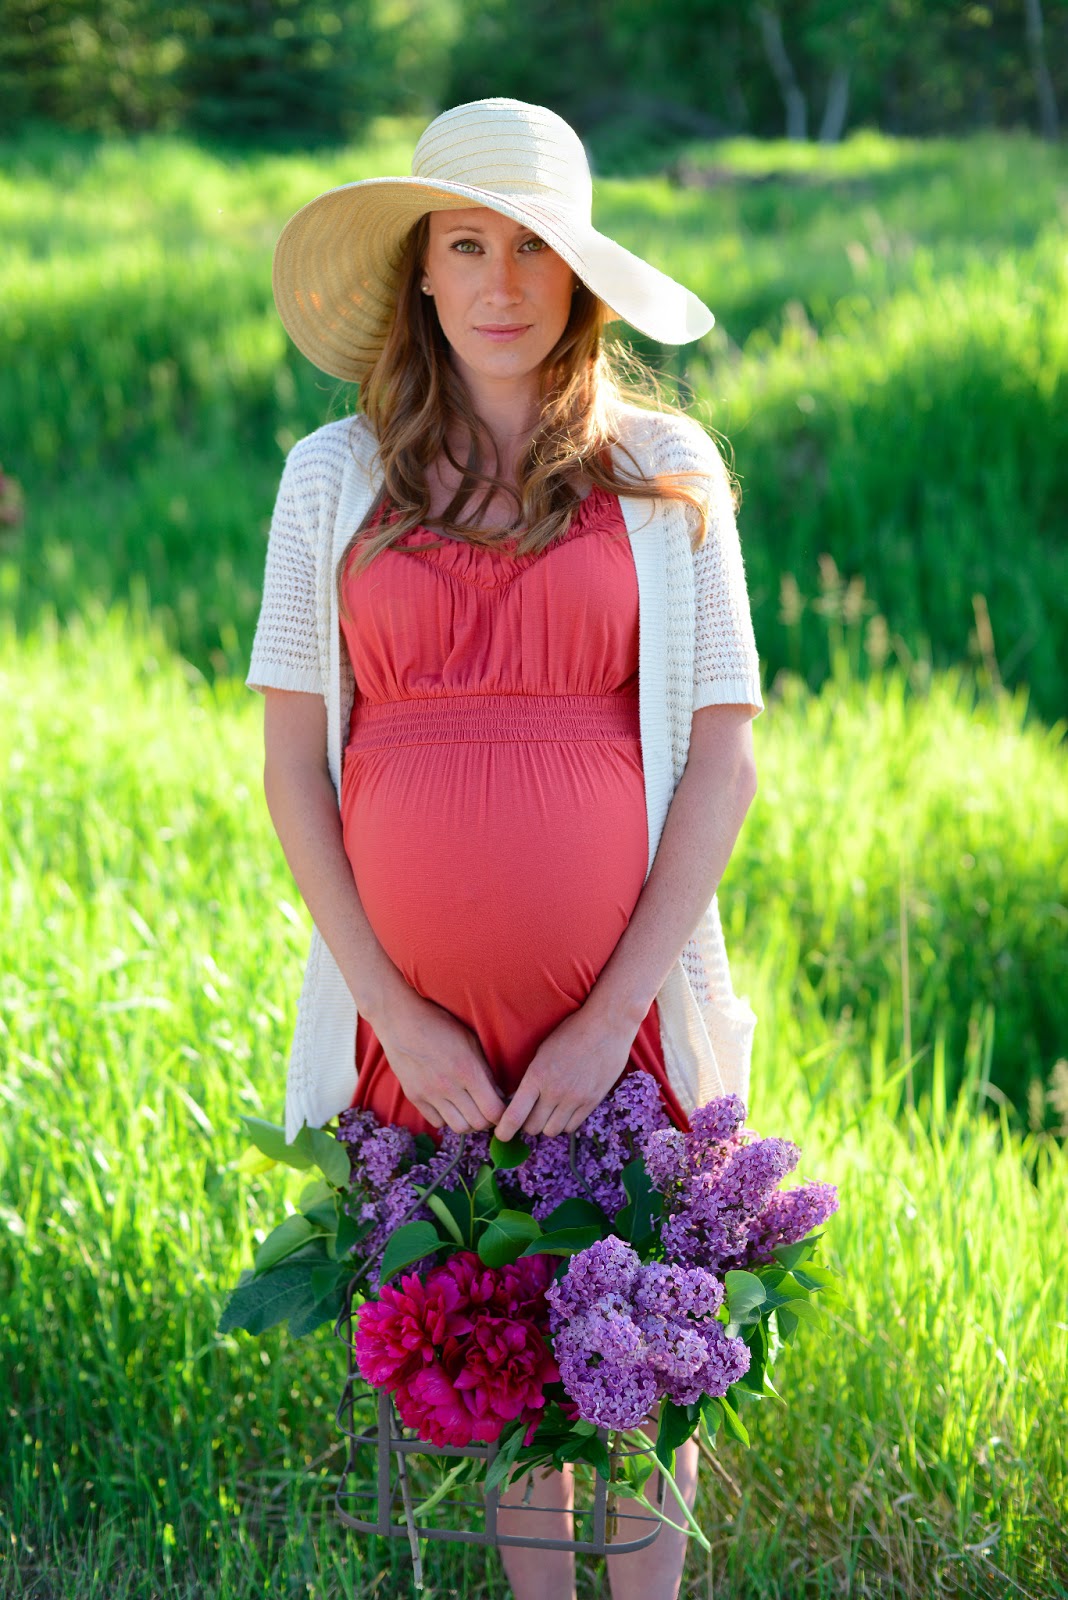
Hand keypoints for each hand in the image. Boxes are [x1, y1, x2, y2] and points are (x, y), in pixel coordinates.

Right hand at [371, 989, 506, 1134]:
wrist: (401, 1020)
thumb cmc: (440, 1024)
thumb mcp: (471, 1041)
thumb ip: (486, 1071)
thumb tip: (499, 1095)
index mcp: (468, 1070)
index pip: (493, 1111)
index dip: (502, 1113)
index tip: (502, 1107)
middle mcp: (449, 1086)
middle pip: (478, 1124)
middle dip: (488, 1119)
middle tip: (487, 1108)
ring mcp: (429, 1094)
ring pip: (458, 1128)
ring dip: (468, 1122)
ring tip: (469, 1108)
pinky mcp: (414, 1097)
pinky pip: (437, 1122)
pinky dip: (446, 1118)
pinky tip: (449, 1104)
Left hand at [493, 1000, 639, 1142]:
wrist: (606, 1026)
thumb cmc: (571, 1032)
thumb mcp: (542, 1052)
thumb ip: (532, 1078)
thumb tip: (519, 1101)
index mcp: (537, 1076)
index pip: (515, 1115)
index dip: (505, 1130)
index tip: (501, 1135)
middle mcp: (555, 1091)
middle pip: (533, 1128)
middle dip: (527, 1124)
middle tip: (528, 1115)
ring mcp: (575, 1099)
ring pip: (552, 1131)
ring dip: (546, 1125)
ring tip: (548, 1112)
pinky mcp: (592, 1102)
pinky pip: (572, 1127)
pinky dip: (564, 1123)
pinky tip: (564, 1110)